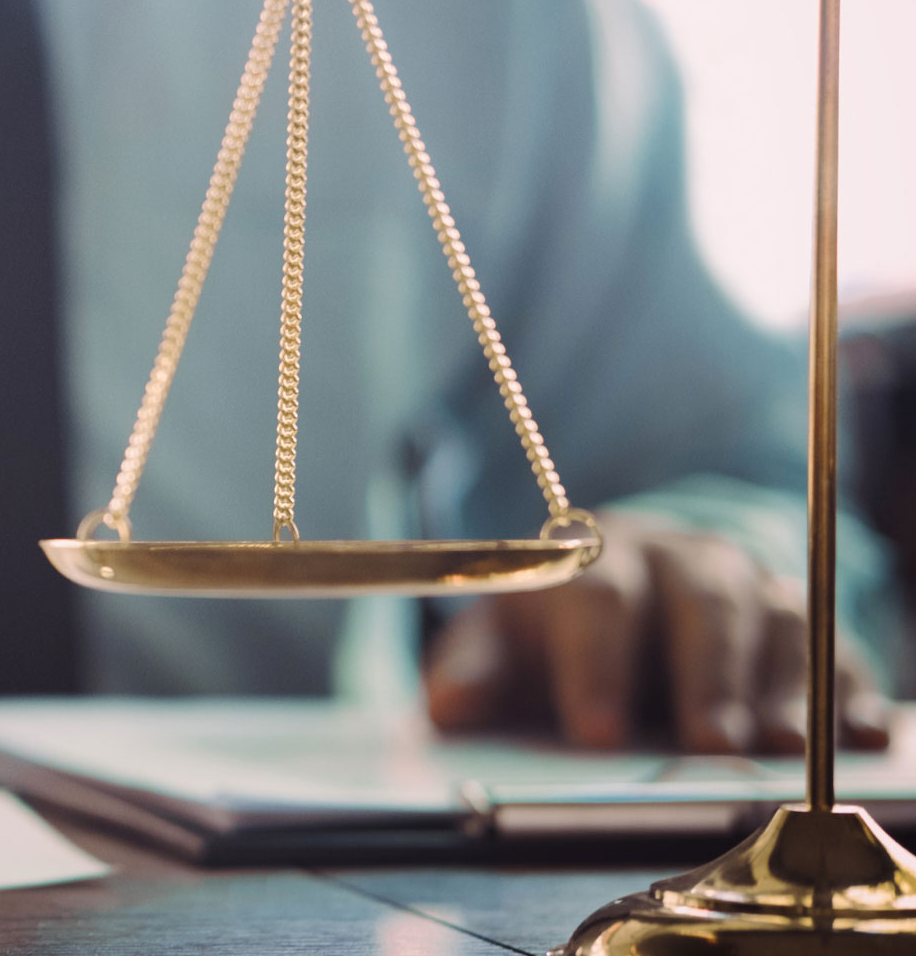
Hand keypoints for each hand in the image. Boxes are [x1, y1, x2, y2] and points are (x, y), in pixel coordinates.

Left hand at [423, 511, 889, 753]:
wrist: (620, 590)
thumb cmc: (554, 632)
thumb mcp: (502, 642)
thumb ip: (472, 671)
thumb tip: (450, 705)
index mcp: (593, 559)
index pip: (595, 598)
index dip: (596, 664)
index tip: (595, 732)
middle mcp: (679, 560)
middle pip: (701, 601)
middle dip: (704, 674)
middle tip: (706, 745)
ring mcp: (748, 584)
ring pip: (775, 619)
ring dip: (781, 686)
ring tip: (779, 747)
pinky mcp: (802, 622)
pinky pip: (837, 647)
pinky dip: (849, 689)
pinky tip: (858, 732)